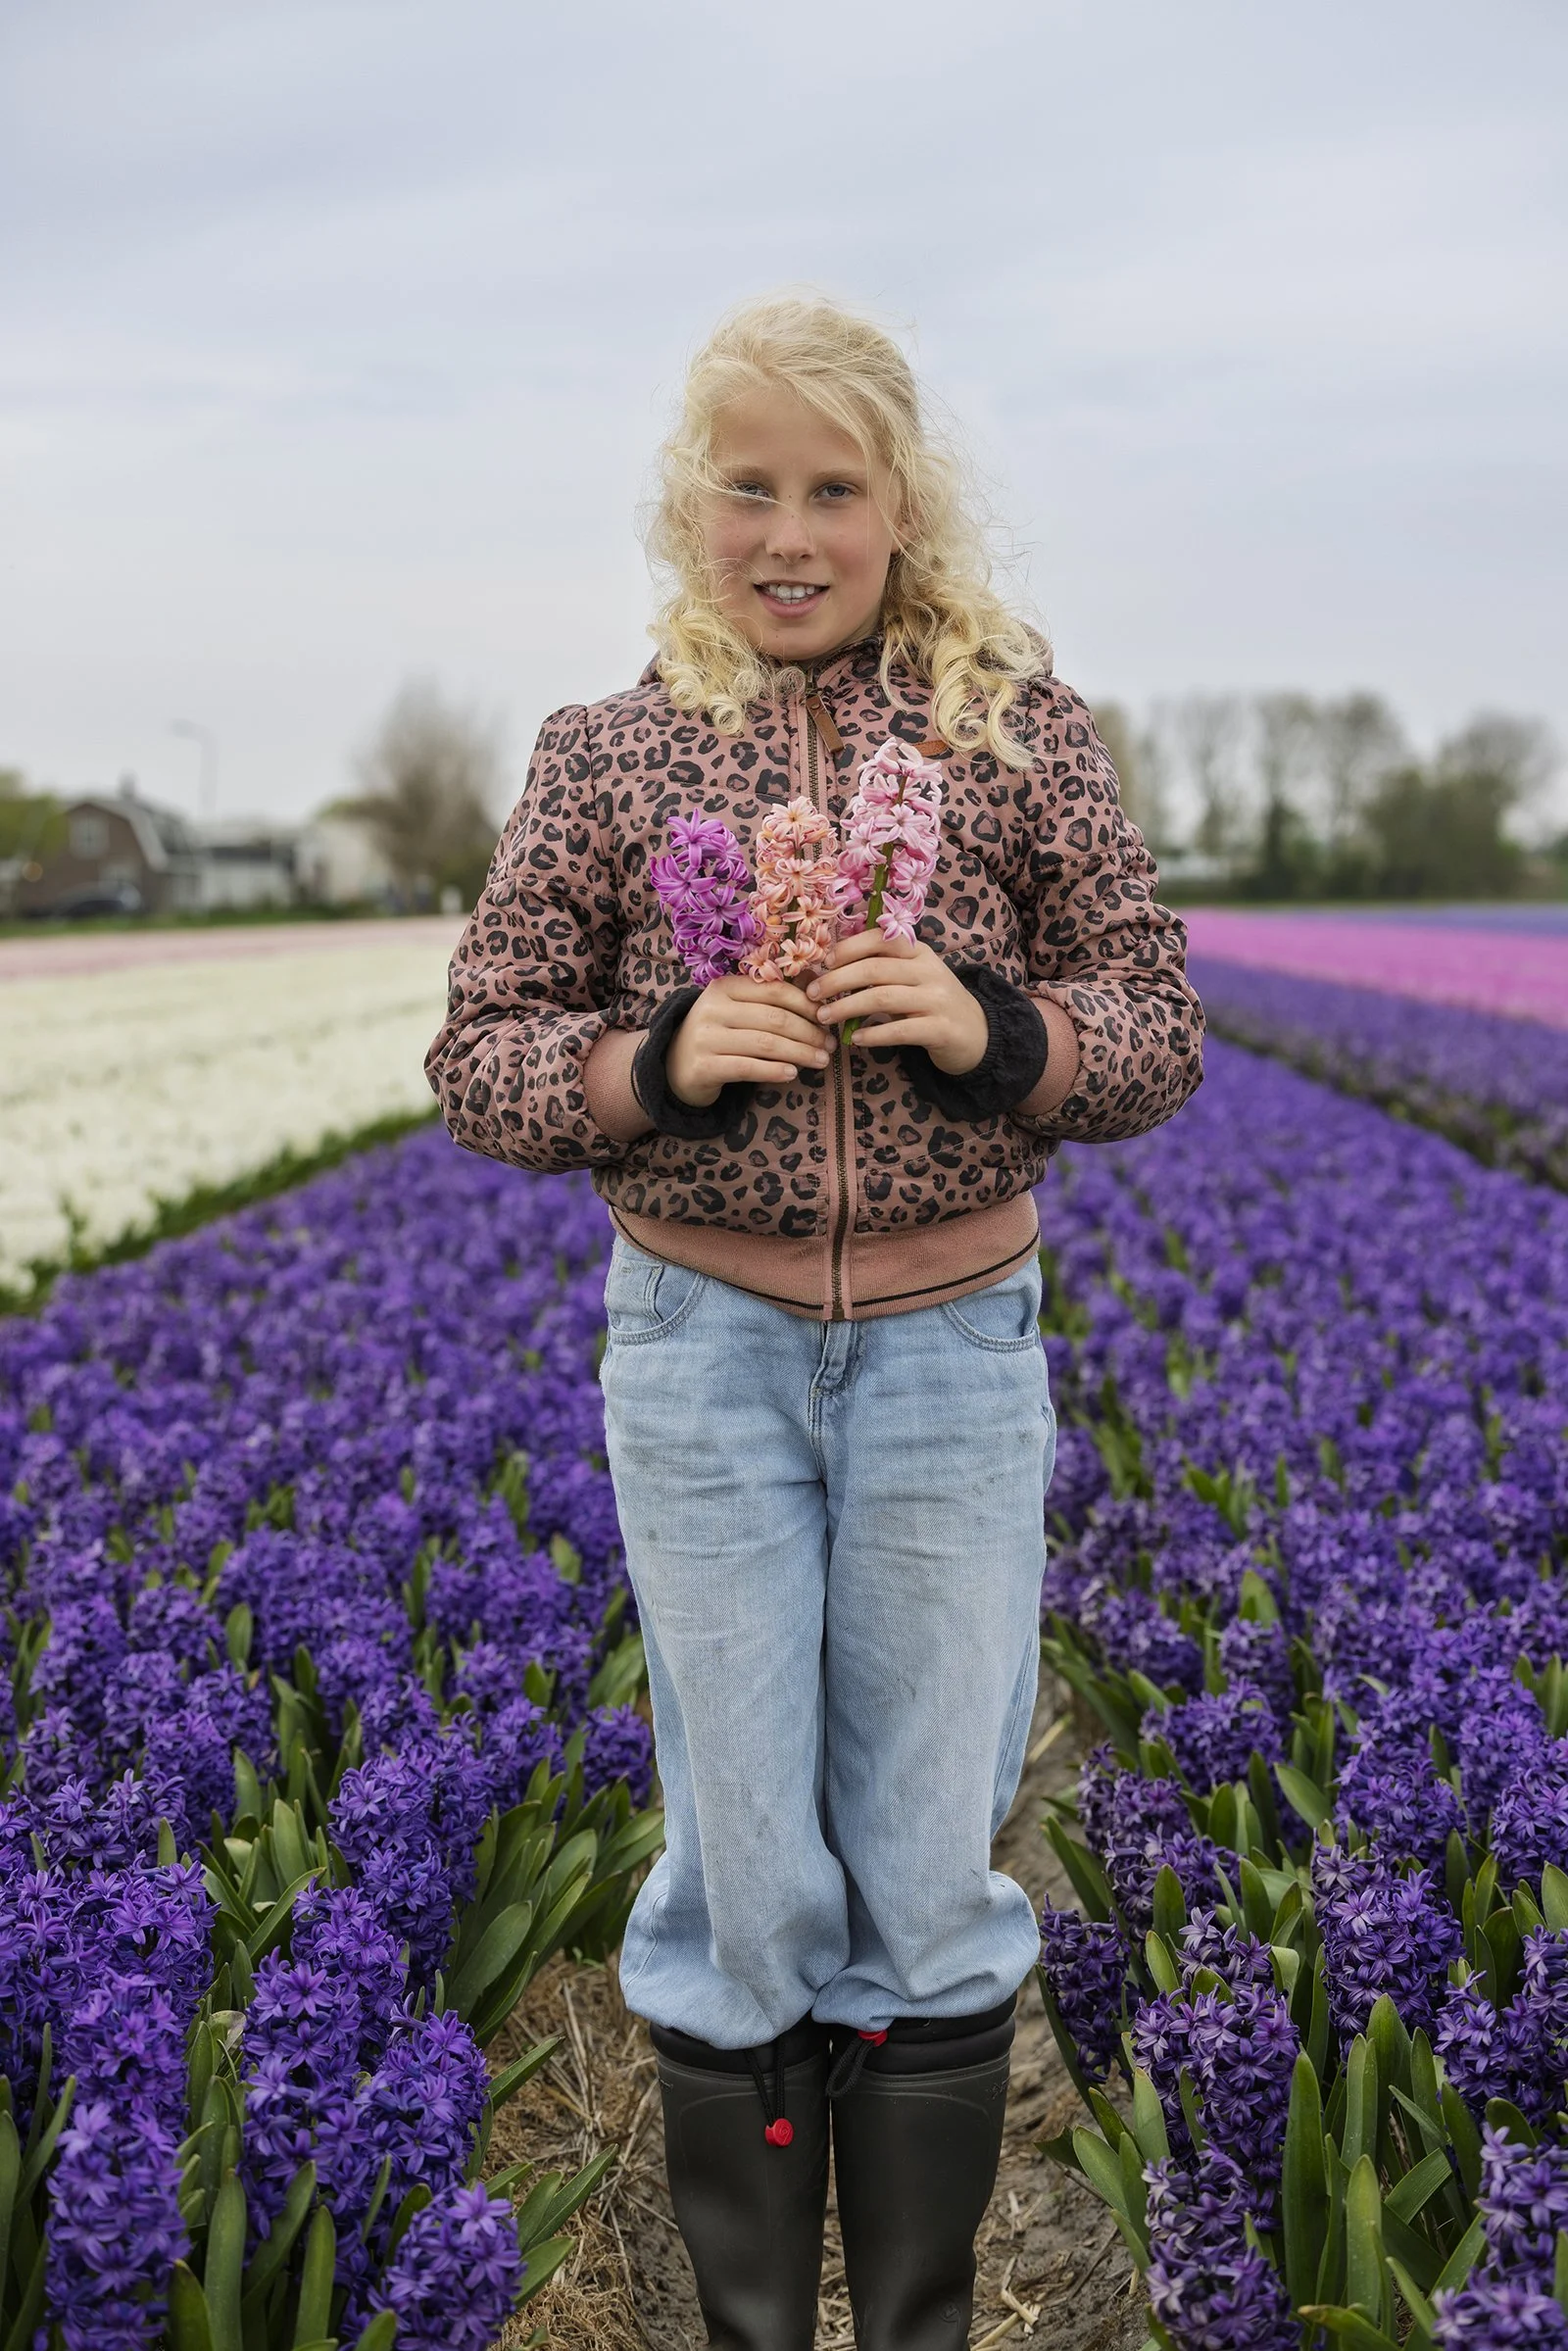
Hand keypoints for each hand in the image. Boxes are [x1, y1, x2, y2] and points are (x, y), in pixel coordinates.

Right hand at [665, 975, 831, 1105]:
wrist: (676, 1065)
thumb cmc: (719, 1033)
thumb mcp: (738, 1008)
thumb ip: (770, 997)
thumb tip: (816, 985)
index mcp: (724, 986)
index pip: (774, 991)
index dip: (806, 1004)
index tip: (827, 1018)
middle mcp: (712, 1008)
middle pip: (774, 1018)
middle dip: (809, 1032)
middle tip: (830, 1045)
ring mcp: (705, 1037)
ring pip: (765, 1043)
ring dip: (800, 1053)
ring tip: (821, 1061)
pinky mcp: (704, 1066)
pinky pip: (748, 1068)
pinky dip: (775, 1071)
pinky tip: (793, 1074)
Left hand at [806, 931, 988, 1073]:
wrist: (977, 1033)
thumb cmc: (931, 1002)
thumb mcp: (912, 976)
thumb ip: (881, 967)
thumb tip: (830, 965)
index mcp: (919, 952)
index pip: (879, 940)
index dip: (847, 949)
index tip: (823, 963)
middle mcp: (929, 971)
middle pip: (874, 969)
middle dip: (836, 981)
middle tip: (812, 994)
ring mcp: (937, 1000)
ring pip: (882, 998)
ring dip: (846, 1008)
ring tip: (824, 1018)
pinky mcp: (940, 1029)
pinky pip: (900, 1030)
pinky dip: (873, 1034)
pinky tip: (855, 1040)